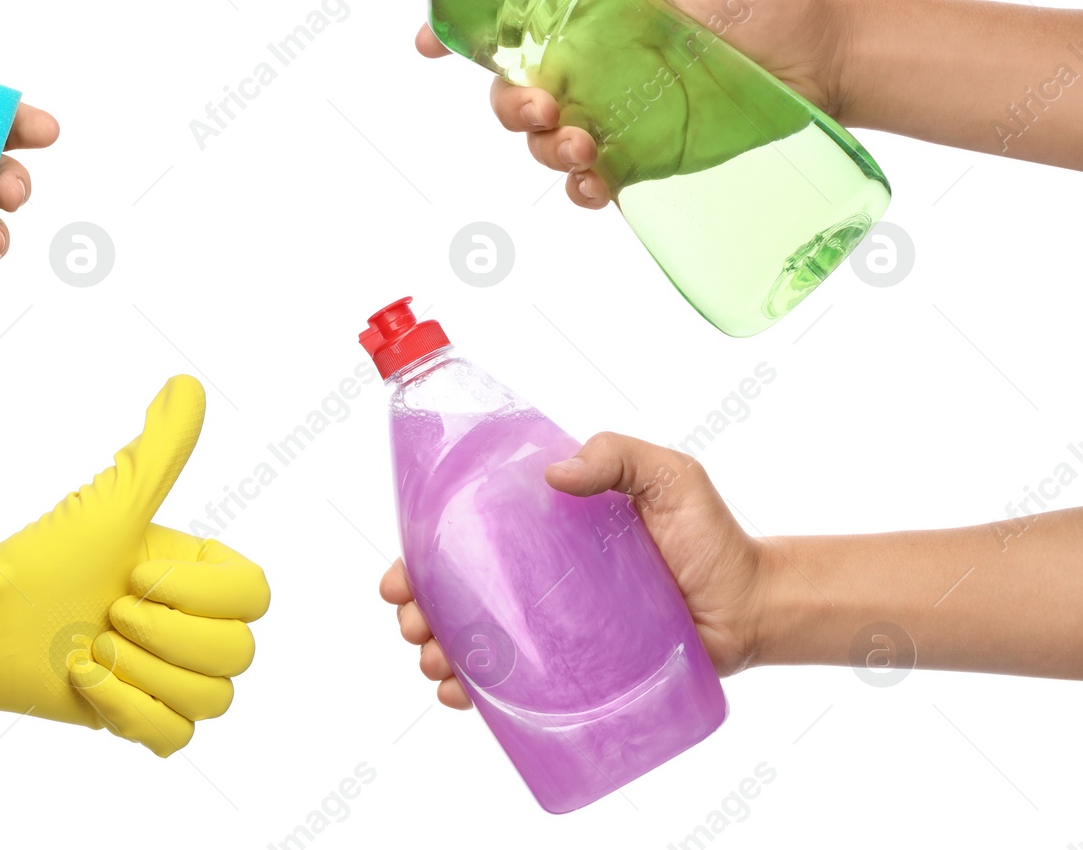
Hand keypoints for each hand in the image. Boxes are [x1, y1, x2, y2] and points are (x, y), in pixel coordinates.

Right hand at [379, 431, 768, 711]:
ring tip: (436, 661)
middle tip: (413, 621)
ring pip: (475, 639)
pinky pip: (516, 685)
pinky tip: (461, 695)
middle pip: (456, 590)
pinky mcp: (575, 669)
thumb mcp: (665, 474)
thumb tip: (555, 473)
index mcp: (544, 525)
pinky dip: (478, 693)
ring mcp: (553, 623)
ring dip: (440, 650)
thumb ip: (615, 456)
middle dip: (419, 607)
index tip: (400, 572)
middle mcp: (538, 572)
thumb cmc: (708, 533)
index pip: (466, 533)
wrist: (752, 605)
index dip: (421, 552)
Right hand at [416, 0, 845, 208]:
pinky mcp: (639, 157)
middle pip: (509, 90)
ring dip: (543, 149)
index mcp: (581, 15)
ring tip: (581, 147)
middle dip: (507, 104)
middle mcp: (584, 66)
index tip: (430, 41)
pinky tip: (596, 185)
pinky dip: (582, 189)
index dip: (454, 32)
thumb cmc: (756, 0)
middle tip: (540, 107)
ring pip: (542, 141)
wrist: (820, 61)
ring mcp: (607, 115)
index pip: (501, 24)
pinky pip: (590, 181)